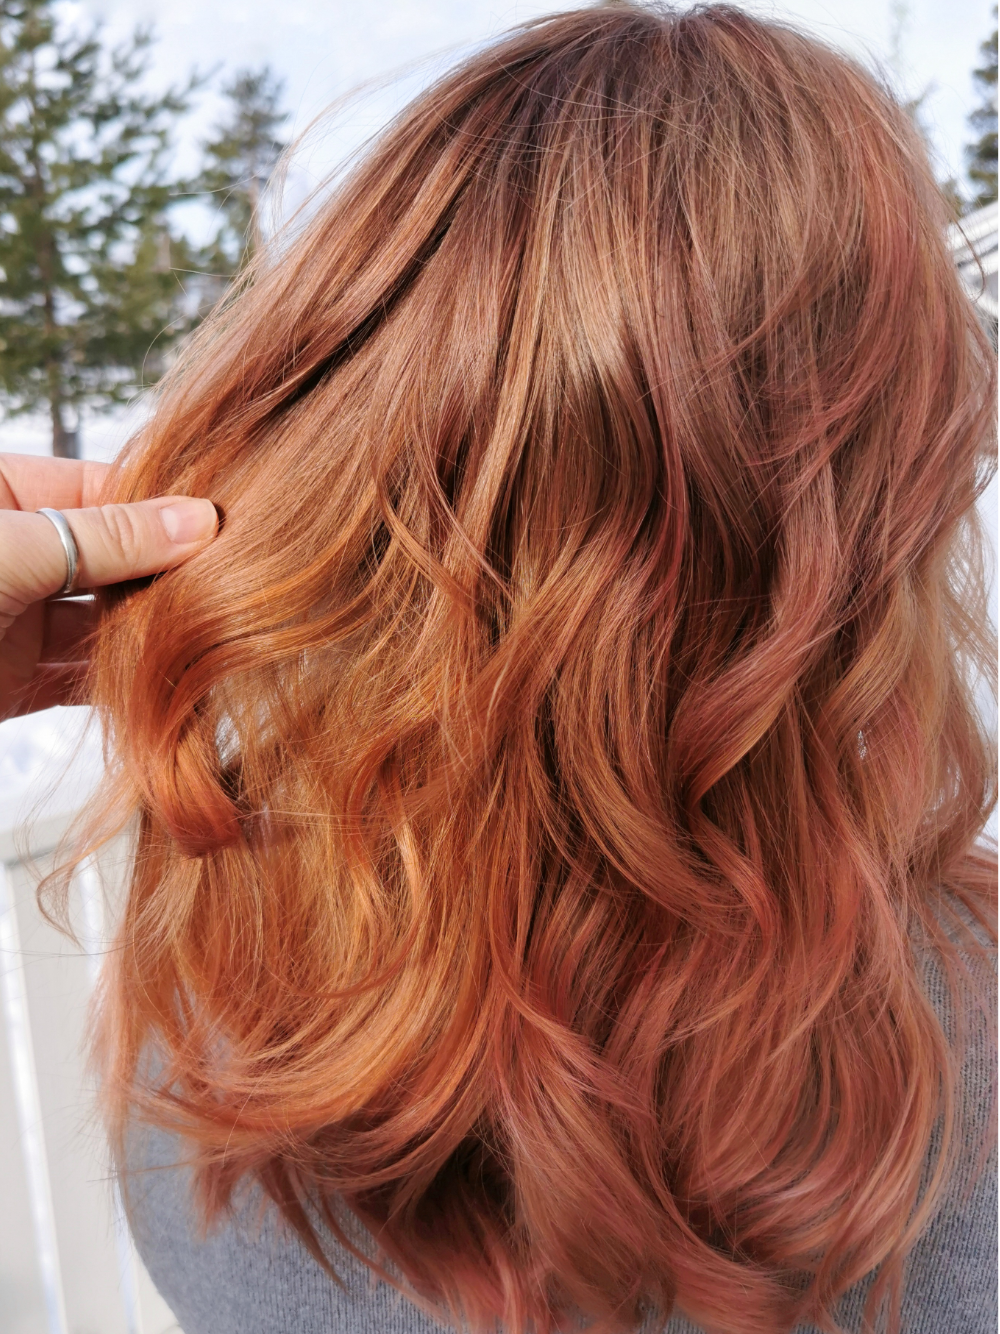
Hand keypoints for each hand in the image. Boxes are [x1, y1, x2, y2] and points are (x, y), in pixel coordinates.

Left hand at [0, 453, 217, 719]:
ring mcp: (12, 619)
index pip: (102, 492)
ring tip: (211, 638)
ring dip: (149, 636)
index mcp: (2, 494)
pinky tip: (169, 685)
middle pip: (110, 560)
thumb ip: (107, 538)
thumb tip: (199, 520)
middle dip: (164, 577)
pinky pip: (78, 681)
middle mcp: (15, 553)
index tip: (227, 529)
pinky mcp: (11, 681)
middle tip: (232, 589)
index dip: (163, 511)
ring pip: (100, 623)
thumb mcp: (14, 549)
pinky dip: (122, 688)